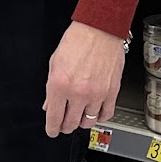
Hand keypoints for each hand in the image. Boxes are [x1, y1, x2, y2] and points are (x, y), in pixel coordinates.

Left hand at [44, 21, 125, 136]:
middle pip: (71, 123)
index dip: (52, 128)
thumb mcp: (54, 63)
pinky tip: (95, 113)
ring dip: (82, 122)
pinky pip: (106, 114)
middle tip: (63, 125)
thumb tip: (49, 104)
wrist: (99, 30)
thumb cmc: (76, 41)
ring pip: (88, 122)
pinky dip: (99, 117)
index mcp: (59, 84)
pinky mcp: (112, 92)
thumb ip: (51, 87)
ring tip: (78, 117)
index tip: (52, 131)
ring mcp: (96, 94)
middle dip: (65, 127)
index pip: (54, 117)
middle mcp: (77, 93)